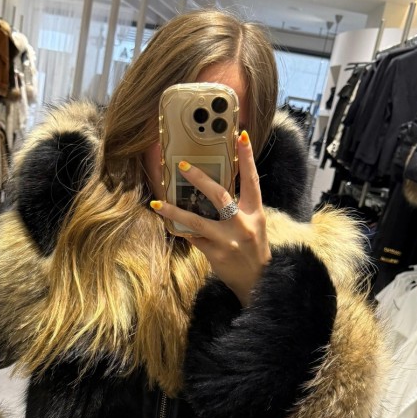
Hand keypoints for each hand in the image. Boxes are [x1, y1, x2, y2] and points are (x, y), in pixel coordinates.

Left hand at [150, 130, 270, 304]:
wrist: (259, 281)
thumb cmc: (254, 249)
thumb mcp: (254, 224)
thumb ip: (240, 207)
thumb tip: (215, 188)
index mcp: (255, 212)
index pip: (252, 180)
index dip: (247, 157)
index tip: (240, 135)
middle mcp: (243, 224)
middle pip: (220, 196)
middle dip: (200, 179)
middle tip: (183, 166)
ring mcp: (228, 240)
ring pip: (197, 221)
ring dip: (175, 211)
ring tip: (157, 202)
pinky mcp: (215, 254)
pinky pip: (193, 239)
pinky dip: (181, 231)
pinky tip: (168, 224)